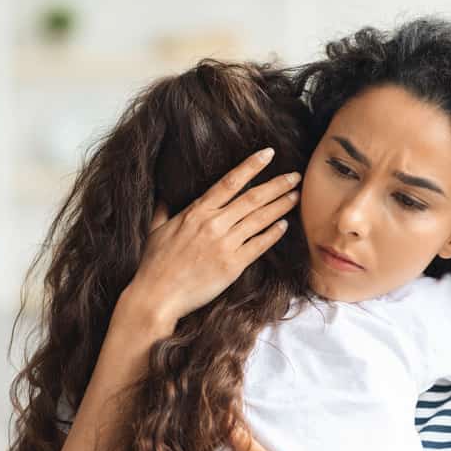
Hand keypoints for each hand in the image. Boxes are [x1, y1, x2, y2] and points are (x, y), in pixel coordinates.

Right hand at [123, 148, 300, 322]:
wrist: (157, 296)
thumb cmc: (154, 265)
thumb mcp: (155, 231)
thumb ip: (163, 210)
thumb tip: (163, 197)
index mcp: (196, 212)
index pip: (230, 182)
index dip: (252, 166)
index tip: (268, 154)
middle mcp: (213, 224)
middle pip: (253, 198)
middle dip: (277, 185)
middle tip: (296, 176)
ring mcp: (225, 244)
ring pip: (260, 219)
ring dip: (281, 205)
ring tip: (296, 196)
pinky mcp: (233, 265)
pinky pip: (259, 245)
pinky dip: (273, 233)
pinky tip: (285, 225)